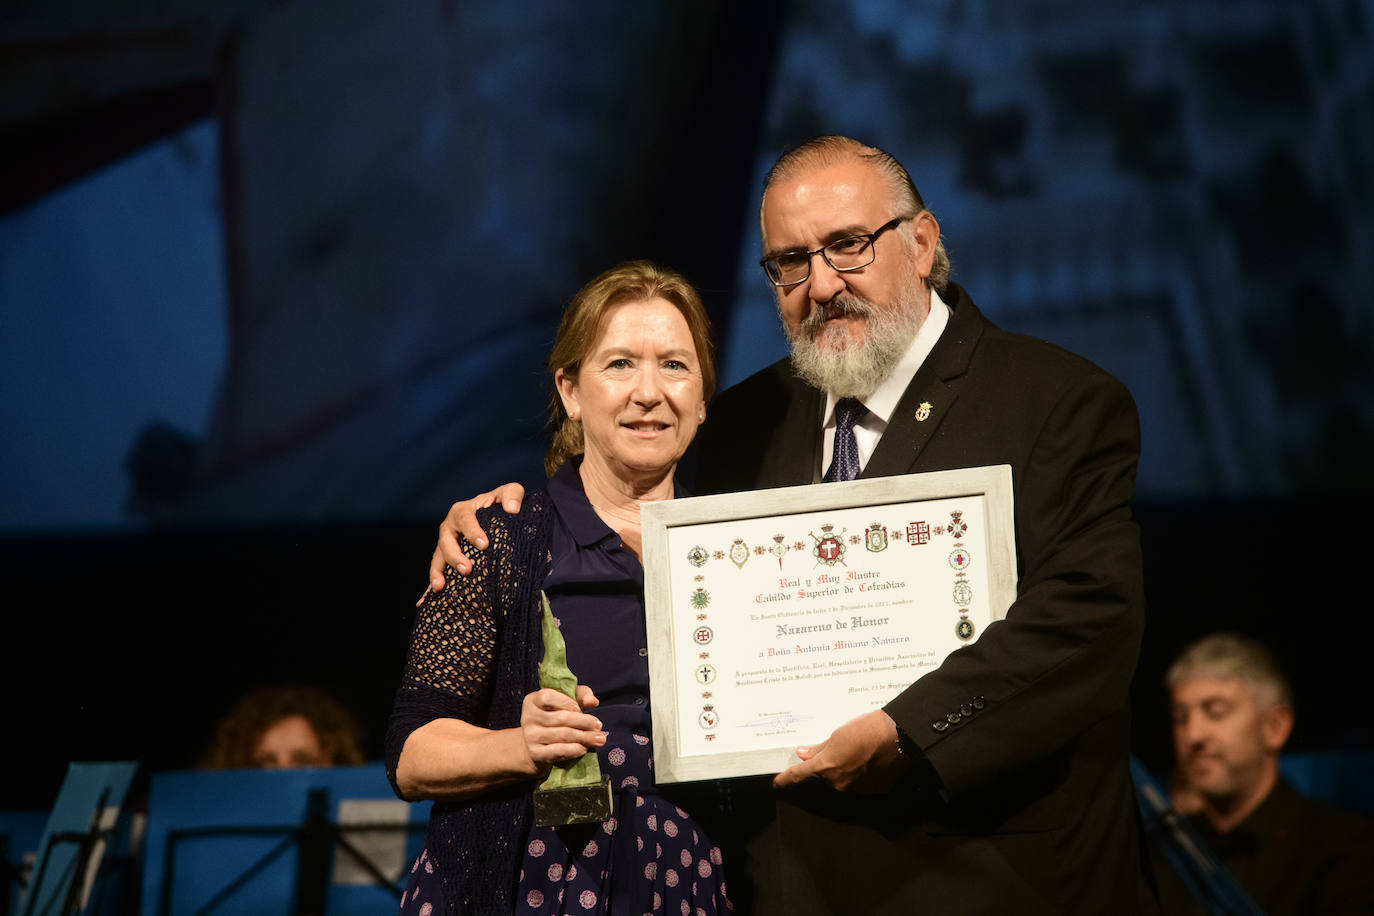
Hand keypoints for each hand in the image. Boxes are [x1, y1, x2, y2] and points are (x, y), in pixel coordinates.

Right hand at [421, 482, 526, 599]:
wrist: (496, 517)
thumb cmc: (501, 504)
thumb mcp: (509, 493)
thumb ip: (513, 494)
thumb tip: (513, 509)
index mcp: (463, 511)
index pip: (465, 519)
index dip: (472, 531)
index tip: (484, 545)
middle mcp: (450, 528)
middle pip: (446, 541)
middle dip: (455, 556)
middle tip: (467, 570)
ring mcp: (447, 545)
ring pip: (438, 558)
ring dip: (437, 573)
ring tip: (440, 588)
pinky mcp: (447, 559)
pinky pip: (437, 573)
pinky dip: (429, 587)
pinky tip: (425, 602)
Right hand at [520, 686, 603, 772]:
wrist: (538, 745)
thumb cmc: (555, 716)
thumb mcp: (567, 700)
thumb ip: (581, 695)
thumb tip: (593, 702)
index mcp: (533, 700)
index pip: (547, 698)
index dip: (566, 702)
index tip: (579, 708)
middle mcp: (529, 718)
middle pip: (560, 718)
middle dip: (584, 722)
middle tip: (598, 726)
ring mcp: (531, 737)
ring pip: (562, 735)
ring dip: (584, 737)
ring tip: (599, 738)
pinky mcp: (536, 753)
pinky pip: (558, 751)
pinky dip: (574, 750)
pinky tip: (585, 748)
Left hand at [772, 710, 906, 793]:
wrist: (899, 735)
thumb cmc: (867, 729)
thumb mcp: (837, 734)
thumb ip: (818, 748)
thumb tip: (803, 754)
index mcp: (826, 768)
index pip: (800, 775)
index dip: (786, 779)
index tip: (776, 783)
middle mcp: (839, 783)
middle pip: (826, 777)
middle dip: (828, 765)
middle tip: (841, 748)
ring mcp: (858, 789)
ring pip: (844, 780)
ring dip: (847, 769)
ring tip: (860, 750)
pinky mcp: (875, 790)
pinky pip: (862, 784)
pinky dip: (863, 774)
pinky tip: (871, 759)